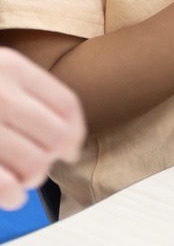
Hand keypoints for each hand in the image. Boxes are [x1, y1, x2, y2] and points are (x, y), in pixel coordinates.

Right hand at [0, 48, 84, 210]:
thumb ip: (29, 93)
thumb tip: (68, 139)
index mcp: (11, 67)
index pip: (63, 104)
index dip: (75, 131)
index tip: (72, 148)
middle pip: (52, 133)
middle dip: (53, 156)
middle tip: (43, 166)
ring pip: (31, 158)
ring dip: (35, 176)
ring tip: (27, 180)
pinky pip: (1, 178)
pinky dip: (10, 190)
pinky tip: (13, 196)